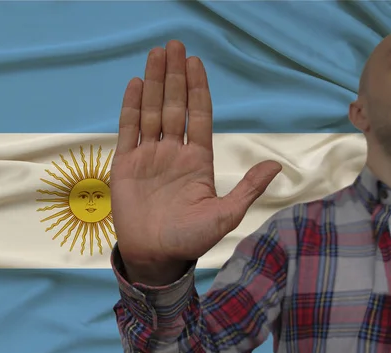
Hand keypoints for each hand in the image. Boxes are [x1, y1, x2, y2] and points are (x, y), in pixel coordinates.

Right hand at [110, 40, 281, 285]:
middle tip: (173, 46)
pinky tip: (134, 85)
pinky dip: (131, 107)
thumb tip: (276, 166)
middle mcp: (173, 152)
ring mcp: (148, 156)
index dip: (197, 89)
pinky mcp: (126, 164)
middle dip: (173, 76)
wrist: (155, 256)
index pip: (198, 116)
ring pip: (151, 111)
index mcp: (197, 160)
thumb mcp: (225, 215)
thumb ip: (247, 188)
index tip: (195, 63)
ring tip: (155, 55)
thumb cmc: (190, 239)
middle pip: (173, 106)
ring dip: (152, 84)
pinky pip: (129, 130)